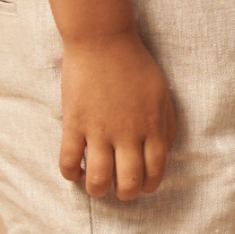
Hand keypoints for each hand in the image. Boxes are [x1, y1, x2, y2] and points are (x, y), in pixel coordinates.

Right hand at [59, 31, 175, 198]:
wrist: (103, 39)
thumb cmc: (135, 64)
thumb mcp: (162, 94)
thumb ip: (166, 126)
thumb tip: (164, 155)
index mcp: (152, 127)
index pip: (155, 172)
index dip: (149, 186)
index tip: (142, 186)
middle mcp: (127, 134)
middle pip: (128, 183)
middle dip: (125, 194)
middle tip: (119, 188)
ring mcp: (99, 130)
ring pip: (98, 180)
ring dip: (97, 190)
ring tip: (96, 185)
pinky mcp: (74, 123)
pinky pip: (68, 162)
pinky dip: (70, 174)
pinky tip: (75, 170)